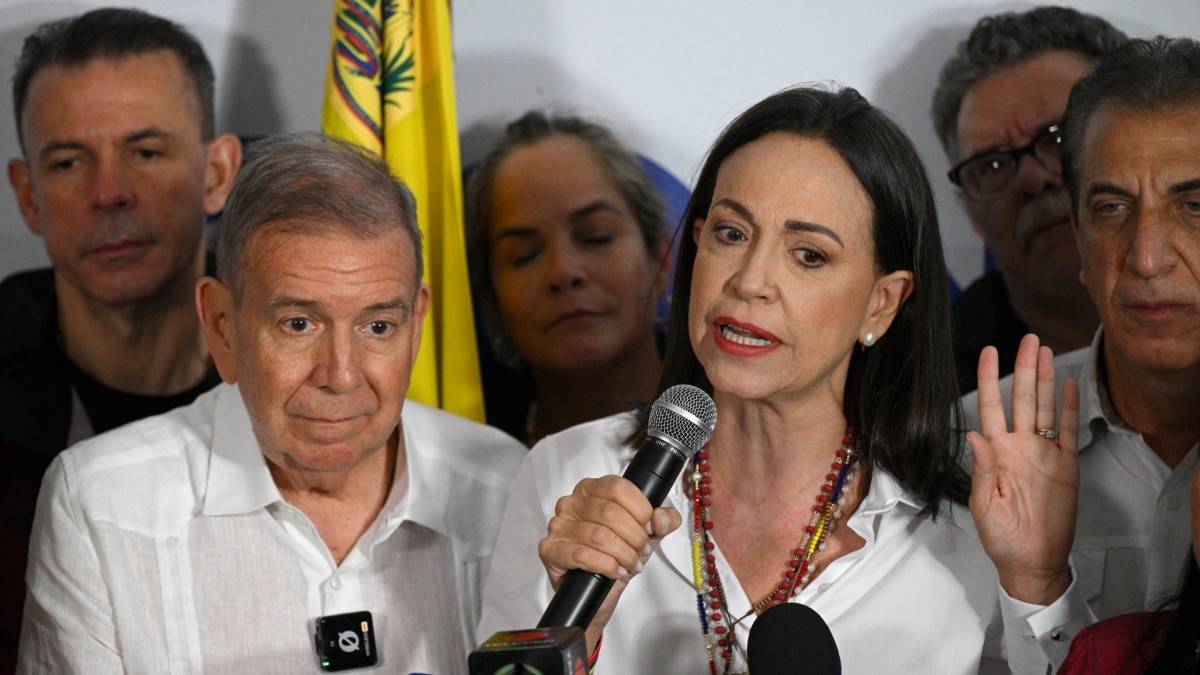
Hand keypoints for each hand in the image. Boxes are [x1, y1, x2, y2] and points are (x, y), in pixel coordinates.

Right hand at [538, 475, 681, 652]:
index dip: (641, 510)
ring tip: (631, 564)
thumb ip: (662, 521)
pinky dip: (605, 565)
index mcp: (592, 489)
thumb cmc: (616, 556)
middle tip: (642, 551)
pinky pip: (582, 554)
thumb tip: (662, 518)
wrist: (597, 592)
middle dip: (634, 536)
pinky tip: (614, 571)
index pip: (618, 487)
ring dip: (623, 554)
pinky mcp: (550, 549)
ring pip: (598, 535)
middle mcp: (571, 502)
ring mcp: (558, 525)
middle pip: (610, 512)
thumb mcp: (646, 535)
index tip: (651, 528)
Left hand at [969, 333, 1079, 604]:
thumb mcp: (984, 506)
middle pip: (1022, 398)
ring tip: (1046, 351)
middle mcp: (1019, 446)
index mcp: (996, 453)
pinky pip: (1069, 431)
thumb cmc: (1001, 537)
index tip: (988, 352)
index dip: (990, 378)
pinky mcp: (1066, 466)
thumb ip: (982, 469)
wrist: (1032, 561)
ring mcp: (1044, 454)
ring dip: (1046, 379)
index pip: (990, 406)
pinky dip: (1070, 408)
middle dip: (1024, 368)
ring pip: (1045, 407)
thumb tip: (974, 435)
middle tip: (1027, 339)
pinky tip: (1069, 385)